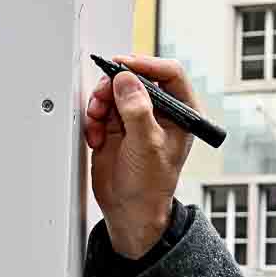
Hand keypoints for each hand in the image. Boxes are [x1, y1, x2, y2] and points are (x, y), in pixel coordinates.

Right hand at [82, 54, 195, 258]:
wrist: (129, 211)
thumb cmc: (151, 187)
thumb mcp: (147, 146)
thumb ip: (137, 111)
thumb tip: (127, 80)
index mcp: (181, 112)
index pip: (169, 73)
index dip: (146, 64)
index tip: (124, 65)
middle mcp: (159, 111)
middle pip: (136, 77)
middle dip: (115, 86)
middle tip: (103, 97)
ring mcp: (136, 117)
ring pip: (115, 90)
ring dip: (101, 102)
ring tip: (98, 121)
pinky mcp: (116, 126)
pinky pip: (101, 107)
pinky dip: (94, 118)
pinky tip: (97, 136)